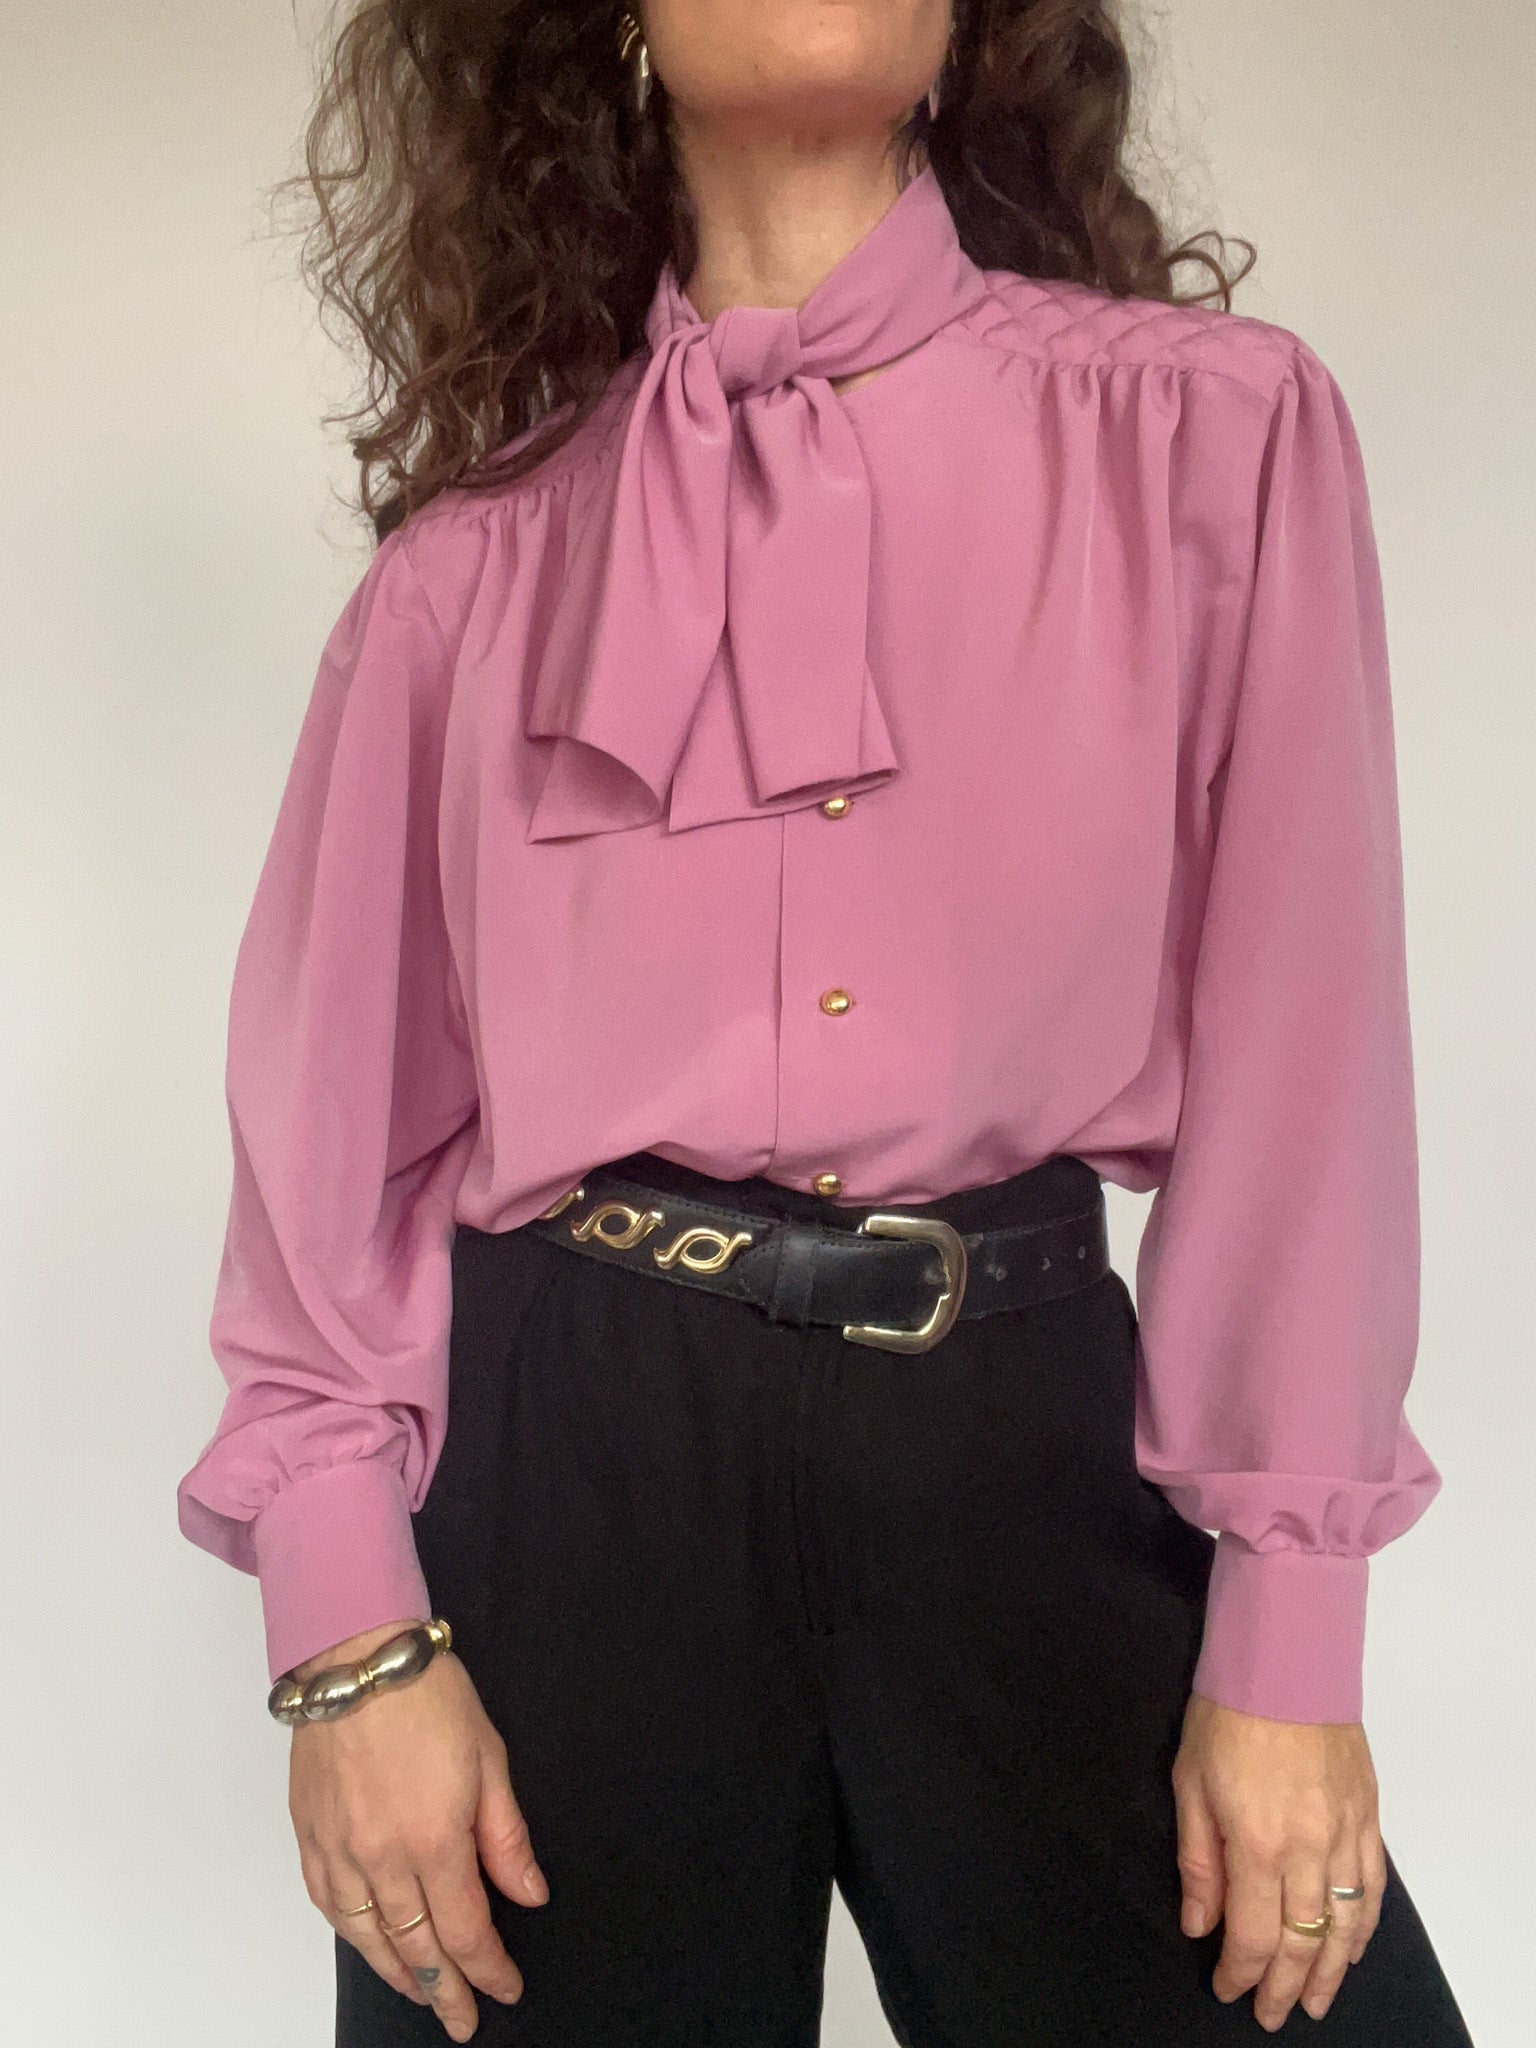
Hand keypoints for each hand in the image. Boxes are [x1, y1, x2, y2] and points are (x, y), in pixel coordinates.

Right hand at [287, 1620, 549, 2041]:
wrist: (356, 1657)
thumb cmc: (427, 1695)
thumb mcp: (489, 1758)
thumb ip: (506, 1837)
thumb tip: (528, 1893)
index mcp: (434, 1840)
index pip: (466, 1930)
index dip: (488, 1969)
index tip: (506, 1988)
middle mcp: (381, 1858)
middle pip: (417, 1948)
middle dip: (446, 1990)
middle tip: (464, 2019)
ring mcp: (339, 1851)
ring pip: (369, 1938)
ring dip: (399, 1974)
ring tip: (423, 1994)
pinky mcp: (309, 1836)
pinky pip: (329, 1906)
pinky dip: (353, 1936)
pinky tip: (370, 1945)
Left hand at [1171, 1690, 1385, 2030]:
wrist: (1285, 1657)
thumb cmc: (1226, 1712)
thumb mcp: (1189, 1782)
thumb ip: (1199, 1861)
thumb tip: (1199, 1925)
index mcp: (1257, 1842)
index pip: (1255, 1934)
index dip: (1240, 1972)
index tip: (1227, 1988)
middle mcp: (1308, 1847)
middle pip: (1305, 1940)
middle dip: (1286, 1986)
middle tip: (1272, 2014)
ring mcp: (1345, 1832)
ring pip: (1346, 1924)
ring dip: (1333, 1970)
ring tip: (1318, 2002)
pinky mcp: (1368, 1813)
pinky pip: (1373, 1885)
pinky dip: (1365, 1925)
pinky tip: (1353, 1945)